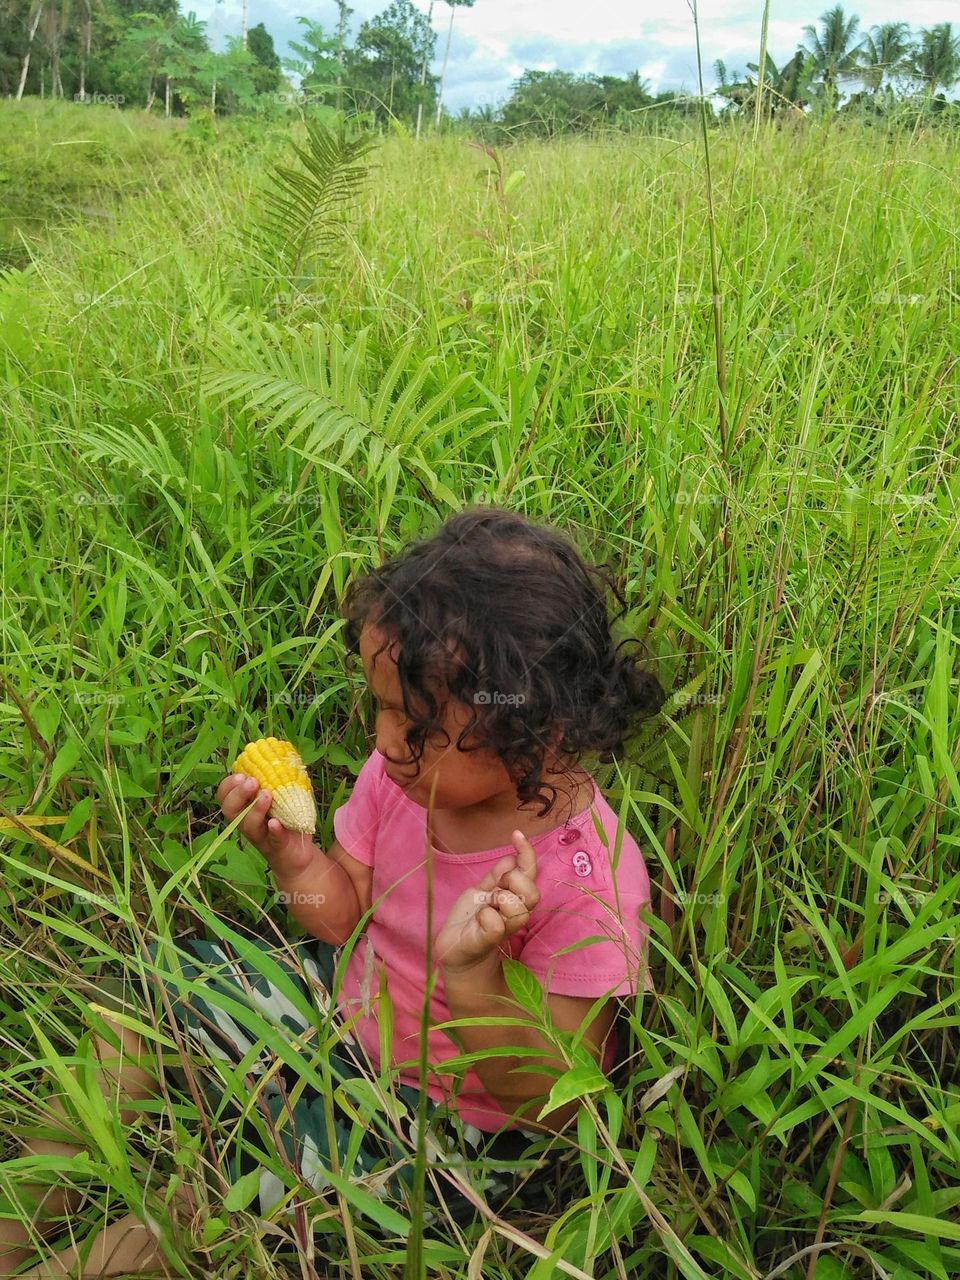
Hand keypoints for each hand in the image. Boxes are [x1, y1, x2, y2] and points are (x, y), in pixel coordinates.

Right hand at [217, 773, 315, 877]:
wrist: (300, 853)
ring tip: (266, 795)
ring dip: (254, 809)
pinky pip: (272, 839)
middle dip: (237, 794)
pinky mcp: (276, 847)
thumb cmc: (287, 820)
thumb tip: (284, 754)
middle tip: (252, 781)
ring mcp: (260, 836)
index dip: (228, 785)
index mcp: (245, 807)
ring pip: (247, 825)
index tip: (240, 774)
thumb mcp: (282, 797)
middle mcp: (247, 822)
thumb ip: (279, 779)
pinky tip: (275, 823)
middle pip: (230, 810)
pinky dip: (273, 830)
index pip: (225, 795)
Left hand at [435, 831, 539, 975]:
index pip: (529, 873)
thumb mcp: (481, 891)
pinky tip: (478, 918)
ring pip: (519, 910)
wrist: (453, 951)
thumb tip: (512, 856)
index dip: (527, 854)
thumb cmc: (469, 921)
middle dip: (516, 881)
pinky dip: (486, 917)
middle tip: (497, 886)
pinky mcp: (486, 941)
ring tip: (486, 904)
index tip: (517, 834)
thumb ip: (497, 876)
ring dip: (501, 900)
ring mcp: (502, 929)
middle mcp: (513, 913)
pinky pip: (495, 925)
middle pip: (533, 893)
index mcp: (512, 897)